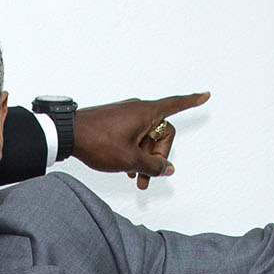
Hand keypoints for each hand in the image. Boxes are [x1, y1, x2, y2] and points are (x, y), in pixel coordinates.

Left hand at [73, 93, 209, 187]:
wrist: (67, 134)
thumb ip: (153, 166)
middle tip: (148, 177)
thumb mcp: (130, 160)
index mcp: (147, 113)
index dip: (192, 102)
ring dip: (145, 158)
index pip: (176, 105)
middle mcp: (138, 110)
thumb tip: (167, 168)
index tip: (205, 95)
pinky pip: (133, 136)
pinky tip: (126, 169)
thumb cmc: (97, 141)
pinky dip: (134, 152)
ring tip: (135, 178)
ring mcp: (126, 115)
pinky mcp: (115, 122)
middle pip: (161, 133)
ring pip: (145, 138)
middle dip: (158, 157)